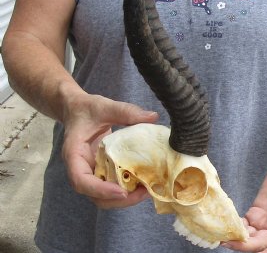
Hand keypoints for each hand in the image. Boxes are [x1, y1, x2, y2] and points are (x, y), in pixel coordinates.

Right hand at [61, 92, 158, 208]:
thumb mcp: (105, 106)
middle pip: (94, 195)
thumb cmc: (87, 109)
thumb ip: (126, 111)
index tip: (123, 192)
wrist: (77, 110)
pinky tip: (143, 181)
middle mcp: (80, 168)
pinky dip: (125, 188)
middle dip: (118, 199)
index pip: (81, 180)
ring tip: (146, 190)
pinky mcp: (100, 170)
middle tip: (143, 192)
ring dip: (124, 198)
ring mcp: (91, 171)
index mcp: (74, 154)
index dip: (101, 190)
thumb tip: (153, 117)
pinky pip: (110, 185)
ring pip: (103, 195)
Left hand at [222, 156, 266, 252]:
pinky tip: (224, 224)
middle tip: (229, 242)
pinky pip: (245, 222)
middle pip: (262, 244)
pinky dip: (235, 225)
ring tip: (221, 237)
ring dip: (237, 238)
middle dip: (246, 246)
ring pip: (250, 235)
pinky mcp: (257, 209)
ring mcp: (266, 219)